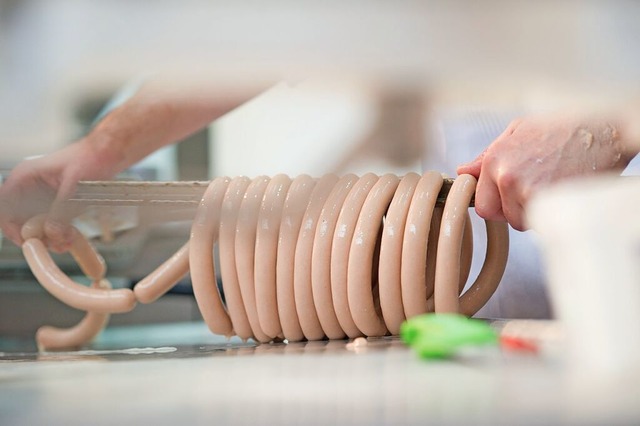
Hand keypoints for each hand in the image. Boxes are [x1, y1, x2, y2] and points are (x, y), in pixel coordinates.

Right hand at [0, 139, 119, 250]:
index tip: (26, 240)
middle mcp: (30, 186)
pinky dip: (59, 232)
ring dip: (49, 236)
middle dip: (35, 235)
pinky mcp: (57, 202)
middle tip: (53, 244)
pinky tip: (70, 237)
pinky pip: (51, 222)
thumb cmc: (91, 158)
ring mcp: (43, 195)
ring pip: (36, 223)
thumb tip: (51, 231)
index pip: (5, 205)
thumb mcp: (74, 184)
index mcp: (26, 176)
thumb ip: (62, 210)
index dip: (11, 226)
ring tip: (65, 241)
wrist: (109, 153)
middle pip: (20, 218)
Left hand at [457, 114, 634, 230]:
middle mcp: (505, 176)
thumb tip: (464, 172)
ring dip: (534, 212)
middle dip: (513, 210)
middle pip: (498, 216)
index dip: (497, 202)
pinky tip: (562, 192)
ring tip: (552, 187)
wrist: (605, 128)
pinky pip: (541, 223)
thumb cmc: (564, 126)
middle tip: (535, 191)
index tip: (512, 196)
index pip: (481, 203)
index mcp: (495, 158)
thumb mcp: (519, 130)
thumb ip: (488, 155)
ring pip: (522, 222)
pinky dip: (551, 215)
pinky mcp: (548, 202)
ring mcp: (526, 191)